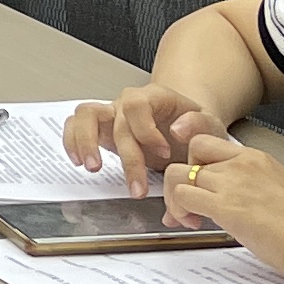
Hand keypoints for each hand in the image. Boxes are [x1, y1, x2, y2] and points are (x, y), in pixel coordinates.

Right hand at [65, 84, 215, 196]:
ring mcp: (111, 114)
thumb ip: (200, 125)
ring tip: (93, 168)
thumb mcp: (210, 125)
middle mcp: (128, 102)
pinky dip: (72, 142)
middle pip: (116, 121)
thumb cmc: (194, 128)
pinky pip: (74, 126)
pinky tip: (80, 162)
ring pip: (85, 115)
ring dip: (86, 142)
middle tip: (137, 187)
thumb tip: (178, 129)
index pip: (137, 105)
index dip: (147, 131)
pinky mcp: (100, 129)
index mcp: (154, 96)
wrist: (185, 129)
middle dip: (126, 157)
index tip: (163, 153)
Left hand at [146, 128, 283, 273]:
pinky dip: (178, 210)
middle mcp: (243, 164)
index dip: (197, 164)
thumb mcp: (279, 193)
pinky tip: (191, 223)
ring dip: (175, 197)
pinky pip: (183, 197)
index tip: (197, 183)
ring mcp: (233, 182)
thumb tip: (236, 200)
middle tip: (187, 203)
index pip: (210, 145)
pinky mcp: (225, 205)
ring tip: (187, 217)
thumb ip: (252, 188)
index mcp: (258, 159)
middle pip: (190, 155)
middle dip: (182, 178)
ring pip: (178, 174)